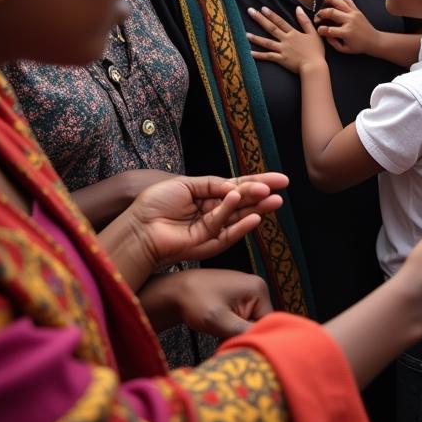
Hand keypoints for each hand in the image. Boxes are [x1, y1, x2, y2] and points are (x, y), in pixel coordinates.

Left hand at [129, 172, 287, 268]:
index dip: (258, 181)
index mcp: (207, 195)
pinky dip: (241, 224)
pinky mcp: (207, 243)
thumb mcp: (185, 184)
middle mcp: (212, 211)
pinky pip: (227, 232)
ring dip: (257, 208)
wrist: (139, 226)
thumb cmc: (155, 204)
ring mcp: (211, 228)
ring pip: (239, 217)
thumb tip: (234, 186)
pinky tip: (255, 216)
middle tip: (283, 187)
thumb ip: (211, 184)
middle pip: (243, 201)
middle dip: (263, 194)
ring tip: (274, 199)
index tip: (280, 178)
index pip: (237, 186)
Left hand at [139, 269, 272, 336]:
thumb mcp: (220, 321)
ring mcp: (247, 292)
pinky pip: (243, 319)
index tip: (236, 345)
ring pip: (250, 324)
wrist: (175, 291)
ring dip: (237, 334)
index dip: (254, 338)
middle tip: (225, 340)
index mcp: (259, 289)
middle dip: (244, 336)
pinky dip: (233, 329)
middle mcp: (257, 287)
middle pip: (260, 323)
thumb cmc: (194, 302)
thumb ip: (243, 332)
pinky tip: (220, 331)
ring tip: (220, 335)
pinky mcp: (239, 298)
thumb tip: (264, 345)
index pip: (268, 323)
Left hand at [247, 5, 326, 74]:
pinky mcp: (281, 60)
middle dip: (260, 19)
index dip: (271, 14)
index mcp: (293, 33)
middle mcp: (285, 40)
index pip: (280, 21)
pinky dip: (259, 55)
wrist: (314, 67)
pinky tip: (250, 53)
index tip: (262, 8)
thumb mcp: (313, 33)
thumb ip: (305, 21)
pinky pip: (268, 57)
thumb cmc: (316, 51)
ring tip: (245, 34)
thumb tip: (298, 8)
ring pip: (267, 43)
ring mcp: (282, 50)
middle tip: (250, 11)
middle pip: (271, 28)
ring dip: (256, 38)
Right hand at [314, 0, 379, 54]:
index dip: (321, 29)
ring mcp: (354, 14)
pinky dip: (344, 0)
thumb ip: (333, 43)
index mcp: (346, 32)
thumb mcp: (344, 49)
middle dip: (322, 13)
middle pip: (332, 12)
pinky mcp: (358, 11)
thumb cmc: (358, 46)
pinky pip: (350, 3)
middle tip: (317, 16)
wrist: (373, 41)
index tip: (318, 30)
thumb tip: (324, 34)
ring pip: (340, 3)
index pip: (329, 29)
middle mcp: (350, 21)